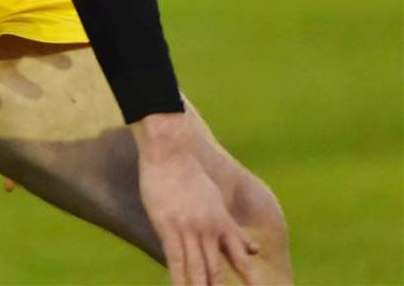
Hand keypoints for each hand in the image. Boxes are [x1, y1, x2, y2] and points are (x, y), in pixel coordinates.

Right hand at [133, 112, 259, 284]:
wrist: (172, 150)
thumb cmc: (190, 174)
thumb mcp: (218, 203)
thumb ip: (234, 231)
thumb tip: (254, 251)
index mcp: (223, 225)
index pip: (241, 262)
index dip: (252, 281)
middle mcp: (210, 231)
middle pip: (218, 272)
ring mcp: (190, 229)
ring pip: (199, 269)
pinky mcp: (169, 226)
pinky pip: (175, 259)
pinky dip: (179, 279)